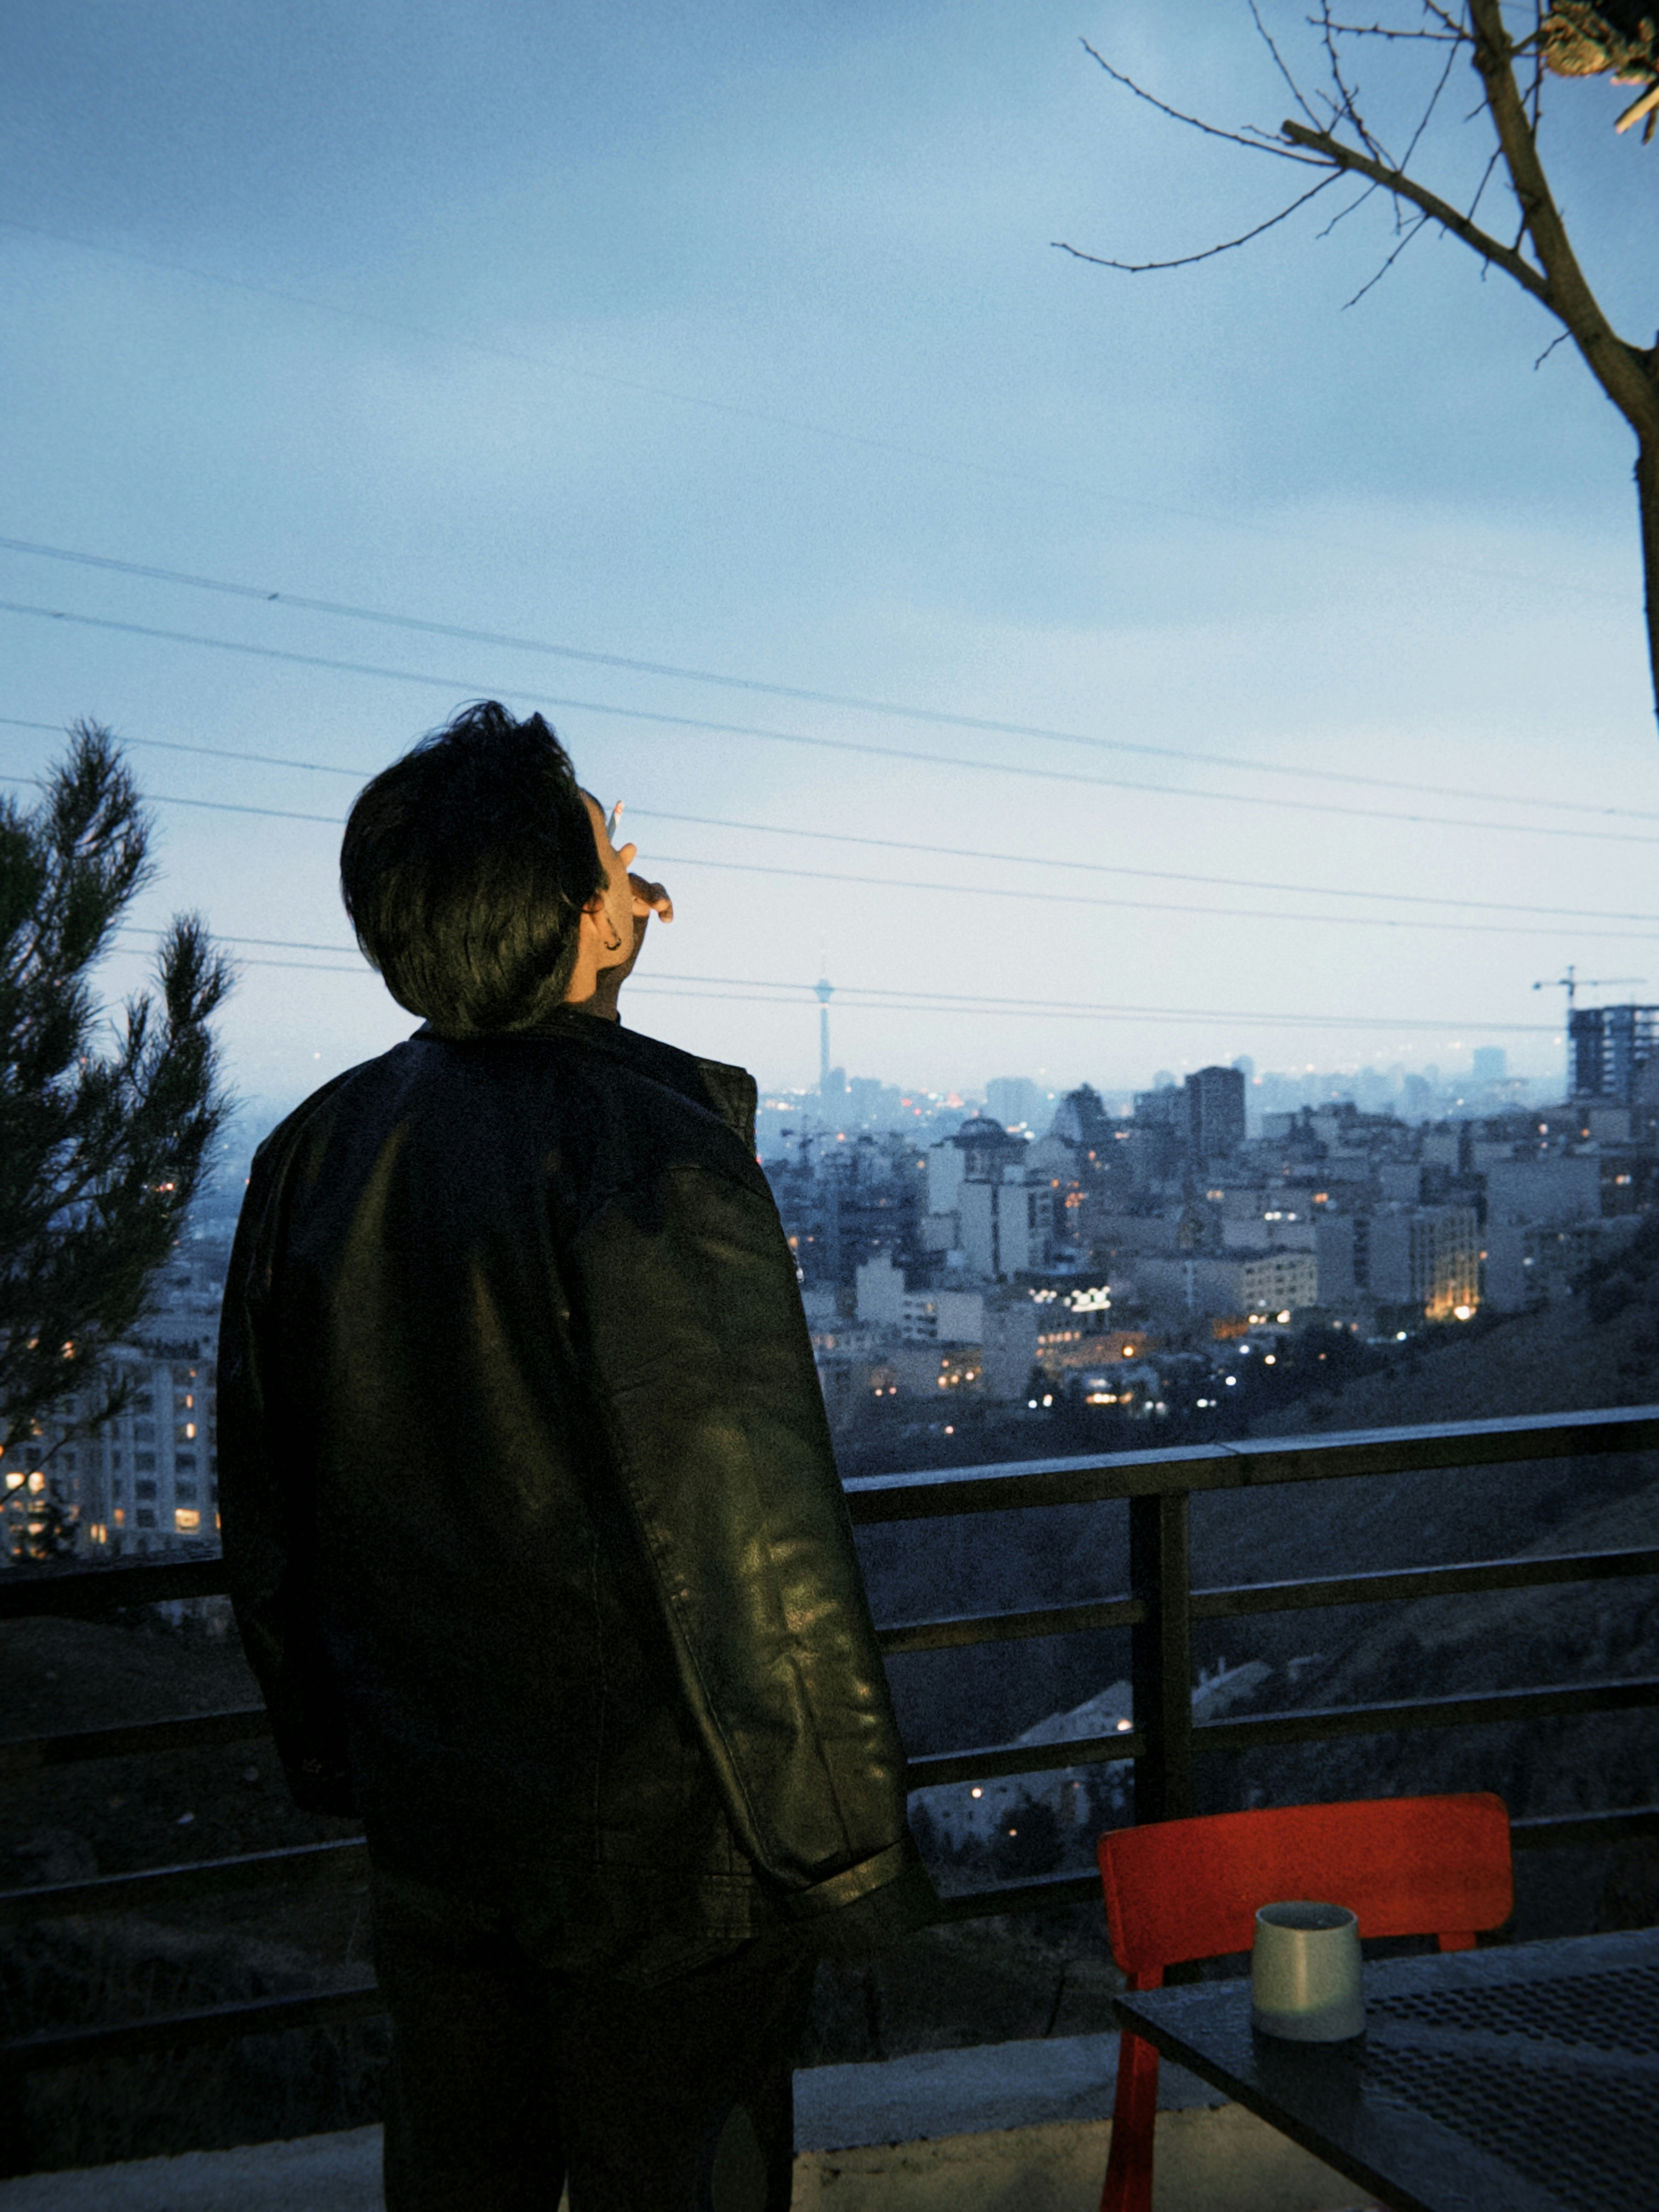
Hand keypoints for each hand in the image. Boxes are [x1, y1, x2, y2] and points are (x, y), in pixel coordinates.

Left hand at [588, 872, 672, 1019]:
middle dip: (643, 887)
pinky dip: (665, 904)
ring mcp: (626, 897)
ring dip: (655, 894)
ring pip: (643, 885)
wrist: (601, 974)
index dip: (617, 859)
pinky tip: (666, 919)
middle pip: (628, 878)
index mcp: (592, 895)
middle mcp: (608, 892)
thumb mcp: (583, 942)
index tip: (631, 850)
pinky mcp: (640, 907)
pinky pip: (657, 897)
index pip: (603, 873)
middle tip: (656, 903)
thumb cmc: (585, 958)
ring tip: (662, 908)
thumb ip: (587, 923)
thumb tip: (591, 903)